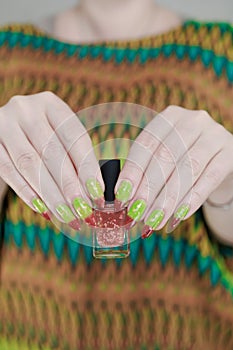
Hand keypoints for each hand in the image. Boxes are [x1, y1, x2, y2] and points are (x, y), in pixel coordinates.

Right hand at [0, 92, 103, 226]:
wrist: (5, 129)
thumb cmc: (41, 135)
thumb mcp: (58, 135)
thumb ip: (74, 156)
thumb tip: (93, 192)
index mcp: (51, 104)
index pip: (74, 136)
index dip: (87, 166)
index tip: (97, 192)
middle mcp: (26, 109)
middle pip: (52, 152)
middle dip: (69, 185)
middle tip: (82, 210)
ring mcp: (5, 125)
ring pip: (30, 164)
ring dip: (50, 194)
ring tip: (66, 215)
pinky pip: (9, 172)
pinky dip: (28, 193)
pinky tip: (43, 209)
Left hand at [115, 106, 232, 236]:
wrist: (220, 159)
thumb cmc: (184, 158)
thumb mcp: (165, 156)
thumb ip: (146, 171)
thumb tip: (124, 198)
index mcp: (169, 117)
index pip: (146, 144)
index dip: (133, 171)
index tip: (122, 196)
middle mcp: (193, 120)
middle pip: (166, 156)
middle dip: (149, 189)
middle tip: (138, 213)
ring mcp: (214, 135)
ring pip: (187, 169)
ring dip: (168, 199)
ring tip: (155, 220)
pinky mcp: (230, 153)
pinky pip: (209, 179)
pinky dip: (192, 199)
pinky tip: (178, 216)